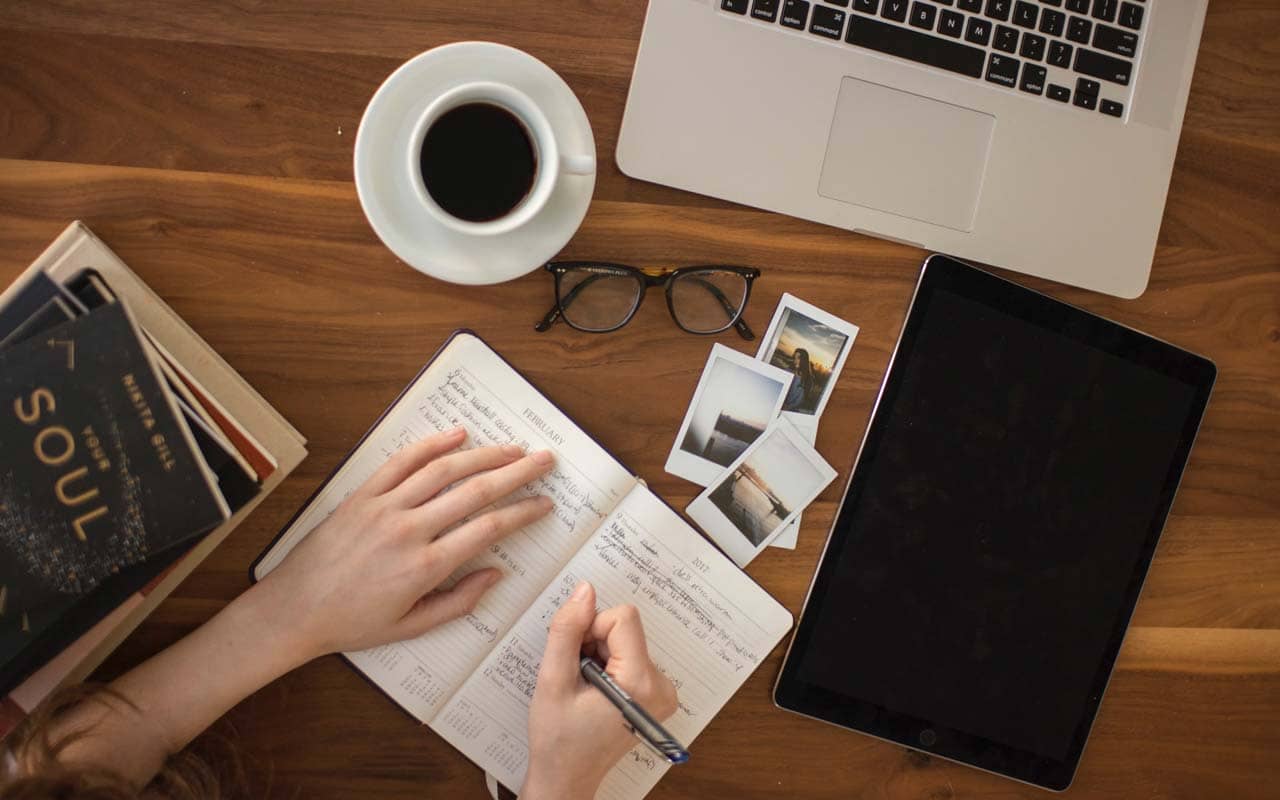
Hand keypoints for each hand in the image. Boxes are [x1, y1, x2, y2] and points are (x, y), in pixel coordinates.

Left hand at [253, 427, 554, 660]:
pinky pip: (401, 462)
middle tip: (545, 460)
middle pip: (475, 491)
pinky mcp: (363, 495)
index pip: (488, 529)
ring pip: (443, 470)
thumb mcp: (411, 627)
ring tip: (512, 447)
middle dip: (517, 473)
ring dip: (484, 454)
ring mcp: (384, 507)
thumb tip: (496, 574)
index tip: (544, 504)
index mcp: (425, 567)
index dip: (523, 513)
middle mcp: (409, 530)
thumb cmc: (353, 623)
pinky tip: (458, 435)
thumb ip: (459, 602)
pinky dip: (431, 444)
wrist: (294, 609)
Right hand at [523, 582, 678, 799]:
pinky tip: (594, 691)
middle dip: (594, 643)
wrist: (567, 777)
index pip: (623, 618)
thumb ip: (567, 631)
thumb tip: (585, 590)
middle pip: (625, 628)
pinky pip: (631, 655)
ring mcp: (662, 692)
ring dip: (599, 654)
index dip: (591, 629)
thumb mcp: (552, 681)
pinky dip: (608, 665)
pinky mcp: (656, 693)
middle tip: (576, 677)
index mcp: (641, 683)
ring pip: (625, 640)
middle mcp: (661, 686)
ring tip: (584, 688)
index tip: (576, 658)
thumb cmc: (558, 739)